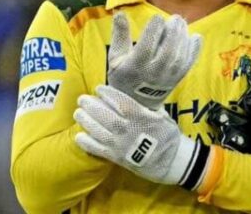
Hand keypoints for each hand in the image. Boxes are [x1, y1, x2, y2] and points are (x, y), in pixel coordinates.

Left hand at [74, 85, 209, 188]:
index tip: (99, 88)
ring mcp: (121, 145)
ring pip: (99, 131)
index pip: (121, 102)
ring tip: (78, 113)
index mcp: (141, 117)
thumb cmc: (168, 135)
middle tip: (82, 99)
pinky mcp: (117, 158)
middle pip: (106, 116)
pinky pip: (98, 150)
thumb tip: (136, 92)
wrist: (172, 161)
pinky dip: (87, 143)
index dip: (108, 94)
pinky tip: (78, 136)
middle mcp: (129, 130)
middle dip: (92, 106)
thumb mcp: (162, 115)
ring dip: (86, 121)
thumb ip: (147, 105)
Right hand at [107, 12, 200, 109]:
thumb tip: (119, 13)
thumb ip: (119, 35)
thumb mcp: (115, 57)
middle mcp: (153, 72)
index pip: (146, 45)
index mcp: (136, 65)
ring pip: (179, 56)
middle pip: (167, 50)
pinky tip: (195, 36)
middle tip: (175, 18)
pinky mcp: (178, 79)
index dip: (154, 29)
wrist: (137, 104)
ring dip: (183, 37)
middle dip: (173, 31)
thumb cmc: (124, 76)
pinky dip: (194, 50)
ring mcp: (168, 77)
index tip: (157, 17)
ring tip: (182, 23)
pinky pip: (188, 64)